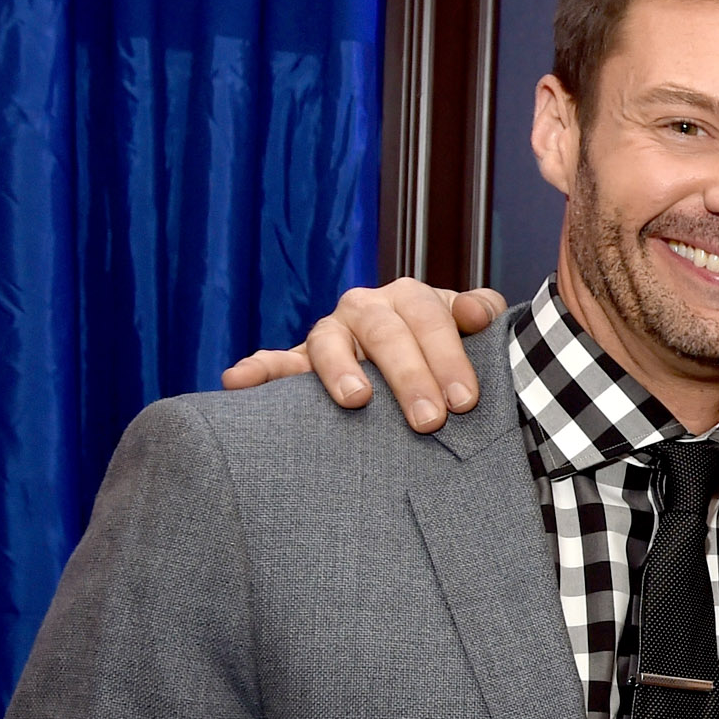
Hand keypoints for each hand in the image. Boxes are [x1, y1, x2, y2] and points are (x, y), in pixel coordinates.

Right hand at [221, 279, 506, 432]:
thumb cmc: (449, 348)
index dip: (448, 357)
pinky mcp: (301, 360)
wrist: (417, 360)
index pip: (429, 319)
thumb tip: (476, 312)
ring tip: (356, 399)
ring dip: (340, 369)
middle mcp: (366, 308)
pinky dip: (257, 369)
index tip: (464, 401)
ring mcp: (331, 333)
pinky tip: (238, 380)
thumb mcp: (472, 328)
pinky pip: (275, 361)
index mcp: (409, 298)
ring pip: (329, 343)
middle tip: (429, 420)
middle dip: (408, 375)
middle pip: (384, 332)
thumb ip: (480, 313)